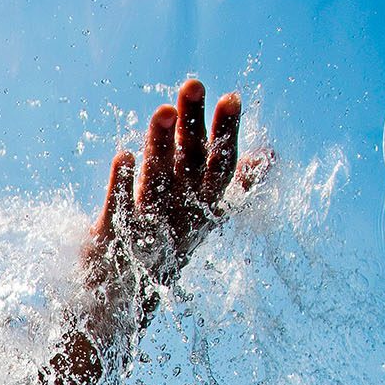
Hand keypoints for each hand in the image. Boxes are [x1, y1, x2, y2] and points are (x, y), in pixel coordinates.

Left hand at [86, 79, 265, 291]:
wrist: (120, 301)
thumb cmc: (162, 243)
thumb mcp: (200, 213)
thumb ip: (231, 181)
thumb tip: (273, 154)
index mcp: (202, 208)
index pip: (220, 166)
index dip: (227, 134)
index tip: (233, 97)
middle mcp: (182, 218)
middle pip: (191, 168)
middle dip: (194, 126)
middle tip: (194, 84)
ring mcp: (149, 229)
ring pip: (159, 184)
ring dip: (161, 147)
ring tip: (162, 109)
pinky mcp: (112, 239)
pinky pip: (119, 209)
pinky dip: (122, 184)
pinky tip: (123, 154)